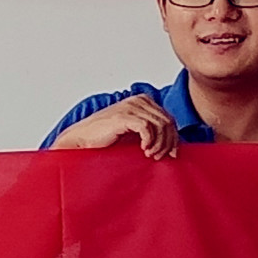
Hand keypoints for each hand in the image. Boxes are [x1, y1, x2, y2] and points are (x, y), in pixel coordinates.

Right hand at [50, 95, 178, 159]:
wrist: (84, 139)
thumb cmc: (107, 138)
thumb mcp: (134, 133)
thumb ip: (152, 132)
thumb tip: (173, 145)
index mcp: (143, 101)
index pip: (169, 118)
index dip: (174, 138)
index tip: (172, 154)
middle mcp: (139, 100)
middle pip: (167, 121)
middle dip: (168, 142)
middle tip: (160, 157)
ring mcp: (131, 107)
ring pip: (160, 125)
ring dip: (159, 144)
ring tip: (151, 155)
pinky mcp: (124, 116)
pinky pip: (147, 128)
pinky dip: (149, 141)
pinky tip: (144, 150)